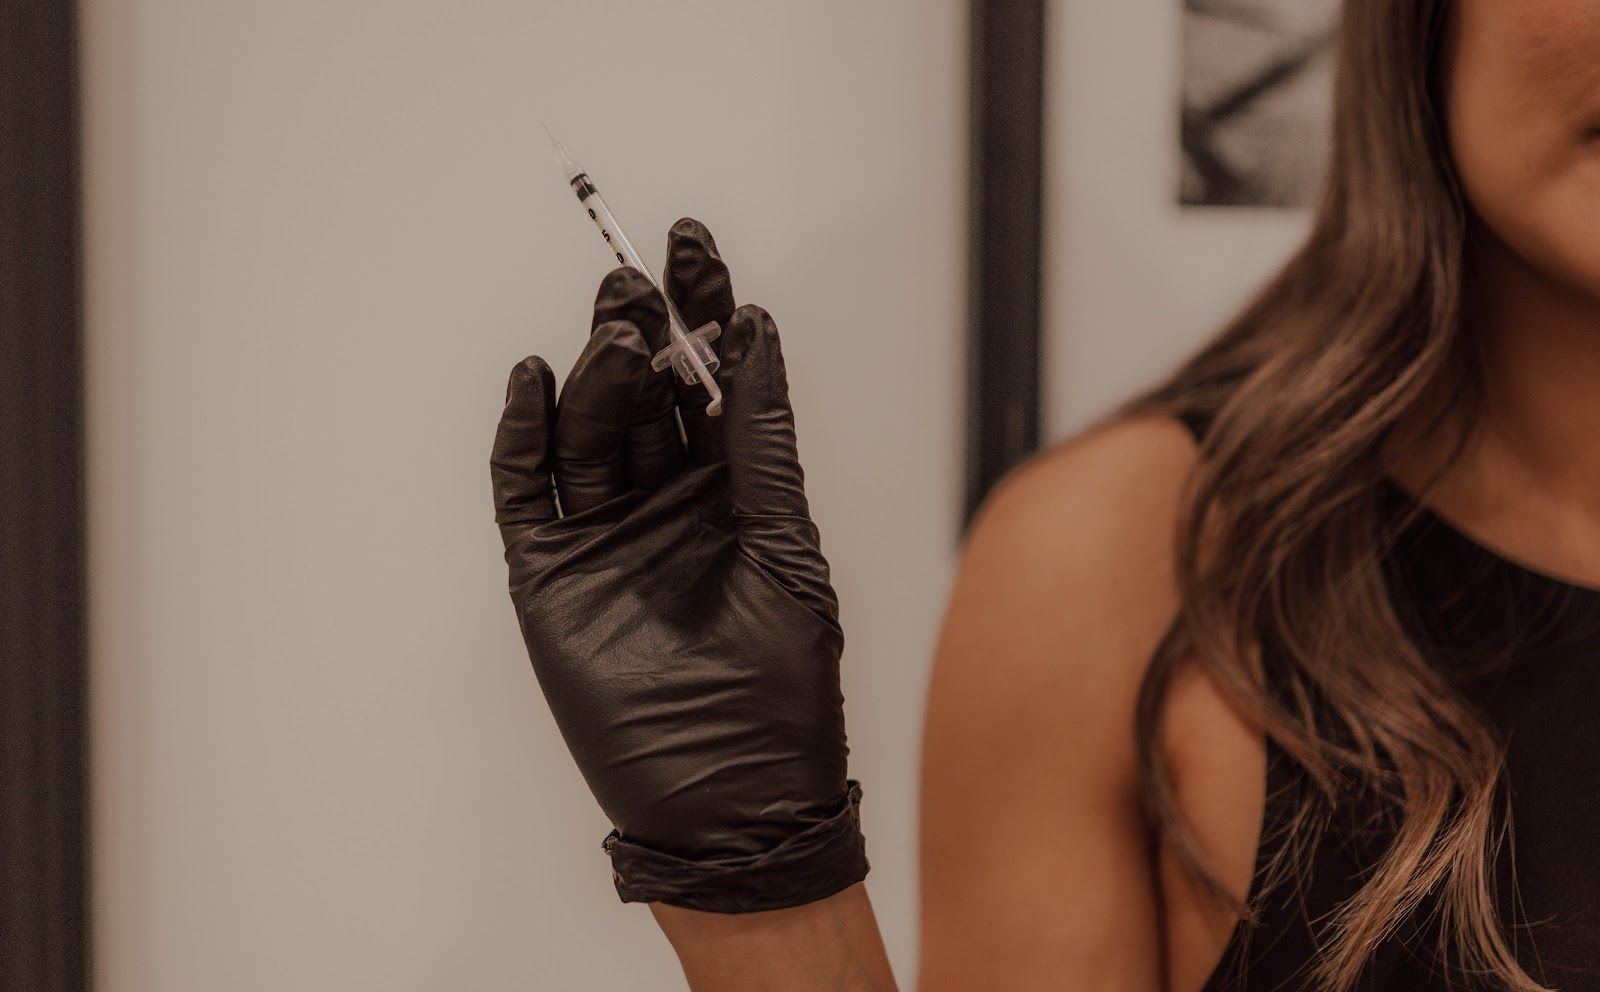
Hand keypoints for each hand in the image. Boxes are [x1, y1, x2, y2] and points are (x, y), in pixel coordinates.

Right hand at [491, 219, 866, 913]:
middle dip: (643, 330)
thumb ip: (761, 443)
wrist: (728, 800)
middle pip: (643, 393)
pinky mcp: (552, 576)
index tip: (693, 244)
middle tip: (642, 284)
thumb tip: (757, 336)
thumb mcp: (784, 545)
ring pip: (589, 429)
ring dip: (596, 375)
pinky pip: (525, 490)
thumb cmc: (779, 686)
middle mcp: (666, 503)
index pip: (711, 380)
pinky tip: (535, 380)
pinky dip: (523, 435)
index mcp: (731, 492)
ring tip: (620, 337)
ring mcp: (605, 536)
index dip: (702, 309)